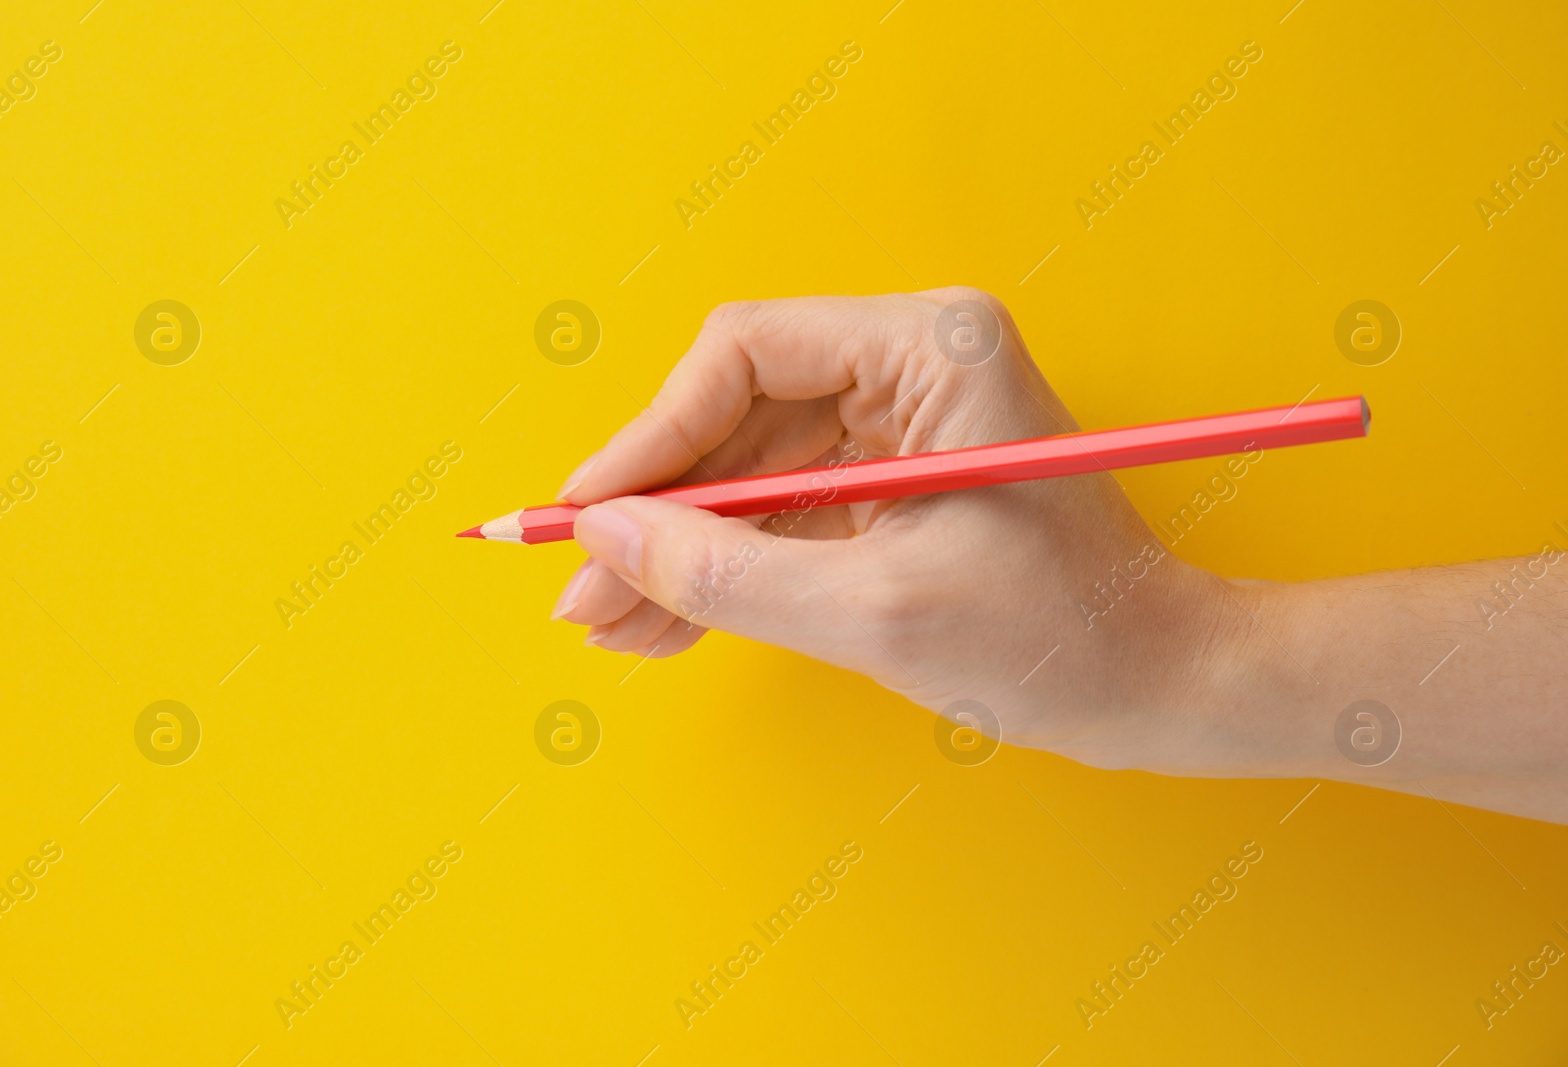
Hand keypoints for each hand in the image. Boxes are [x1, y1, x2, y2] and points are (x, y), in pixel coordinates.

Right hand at [550, 289, 1243, 773]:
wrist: (1159, 686)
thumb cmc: (1058, 640)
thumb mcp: (878, 614)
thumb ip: (730, 573)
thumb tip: (607, 537)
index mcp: (930, 347)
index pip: (742, 354)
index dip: (649, 438)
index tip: (584, 518)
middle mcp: (912, 361)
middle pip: (735, 414)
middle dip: (658, 513)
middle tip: (582, 597)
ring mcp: (902, 418)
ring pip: (749, 468)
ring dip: (681, 550)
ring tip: (612, 628)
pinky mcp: (895, 476)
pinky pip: (784, 510)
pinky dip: (730, 568)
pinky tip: (666, 624)